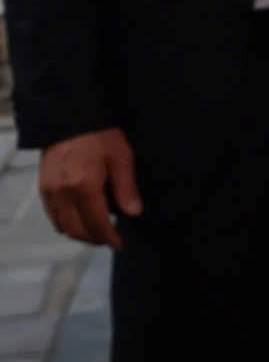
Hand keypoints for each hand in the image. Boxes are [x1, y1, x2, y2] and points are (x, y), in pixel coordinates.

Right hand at [39, 128, 141, 248]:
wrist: (69, 118)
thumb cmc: (101, 135)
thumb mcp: (121, 157)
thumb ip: (126, 188)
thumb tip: (133, 213)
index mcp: (84, 187)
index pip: (96, 223)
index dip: (108, 238)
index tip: (119, 244)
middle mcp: (62, 194)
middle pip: (75, 230)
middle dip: (93, 239)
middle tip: (110, 239)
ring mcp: (48, 191)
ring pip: (61, 226)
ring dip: (79, 233)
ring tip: (97, 230)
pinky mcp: (42, 187)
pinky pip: (53, 215)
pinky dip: (66, 222)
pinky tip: (80, 216)